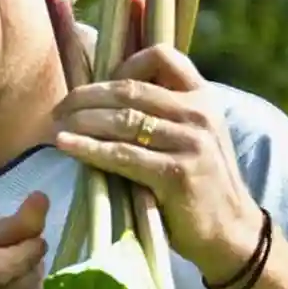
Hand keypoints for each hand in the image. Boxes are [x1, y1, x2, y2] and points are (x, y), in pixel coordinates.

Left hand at [52, 45, 262, 279]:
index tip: (96, 84)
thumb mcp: (194, 139)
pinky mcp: (176, 174)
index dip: (122, 64)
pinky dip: (88, 148)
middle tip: (58, 110)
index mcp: (203, 98)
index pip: (161, 56)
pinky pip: (122, 155)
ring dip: (81, 121)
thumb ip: (165, 116)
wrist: (232, 232)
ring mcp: (190, 143)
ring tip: (55, 127)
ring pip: (122, 120)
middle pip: (129, 89)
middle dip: (86, 97)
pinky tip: (65, 145)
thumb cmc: (202, 186)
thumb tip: (108, 100)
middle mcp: (198, 114)